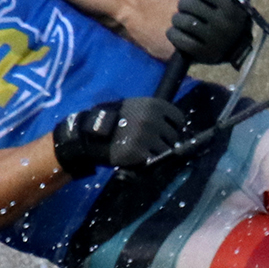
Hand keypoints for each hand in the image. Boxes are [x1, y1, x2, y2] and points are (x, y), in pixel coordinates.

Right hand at [52, 97, 184, 177]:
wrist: (89, 133)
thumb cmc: (112, 119)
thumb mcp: (133, 106)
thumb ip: (153, 113)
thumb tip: (172, 125)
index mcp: (154, 105)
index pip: (178, 119)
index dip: (173, 127)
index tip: (165, 133)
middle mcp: (153, 119)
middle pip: (173, 137)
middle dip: (165, 142)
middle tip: (151, 145)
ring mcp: (148, 136)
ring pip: (166, 150)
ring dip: (158, 153)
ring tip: (144, 152)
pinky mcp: (140, 152)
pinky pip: (155, 161)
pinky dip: (149, 162)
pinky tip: (139, 159)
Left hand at [167, 0, 253, 65]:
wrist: (232, 47)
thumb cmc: (230, 15)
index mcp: (232, 6)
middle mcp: (224, 23)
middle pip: (188, 4)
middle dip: (184, 4)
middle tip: (187, 7)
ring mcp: (214, 40)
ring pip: (182, 21)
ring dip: (177, 18)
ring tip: (181, 19)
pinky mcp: (203, 54)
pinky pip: (179, 39)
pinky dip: (173, 33)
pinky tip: (176, 31)